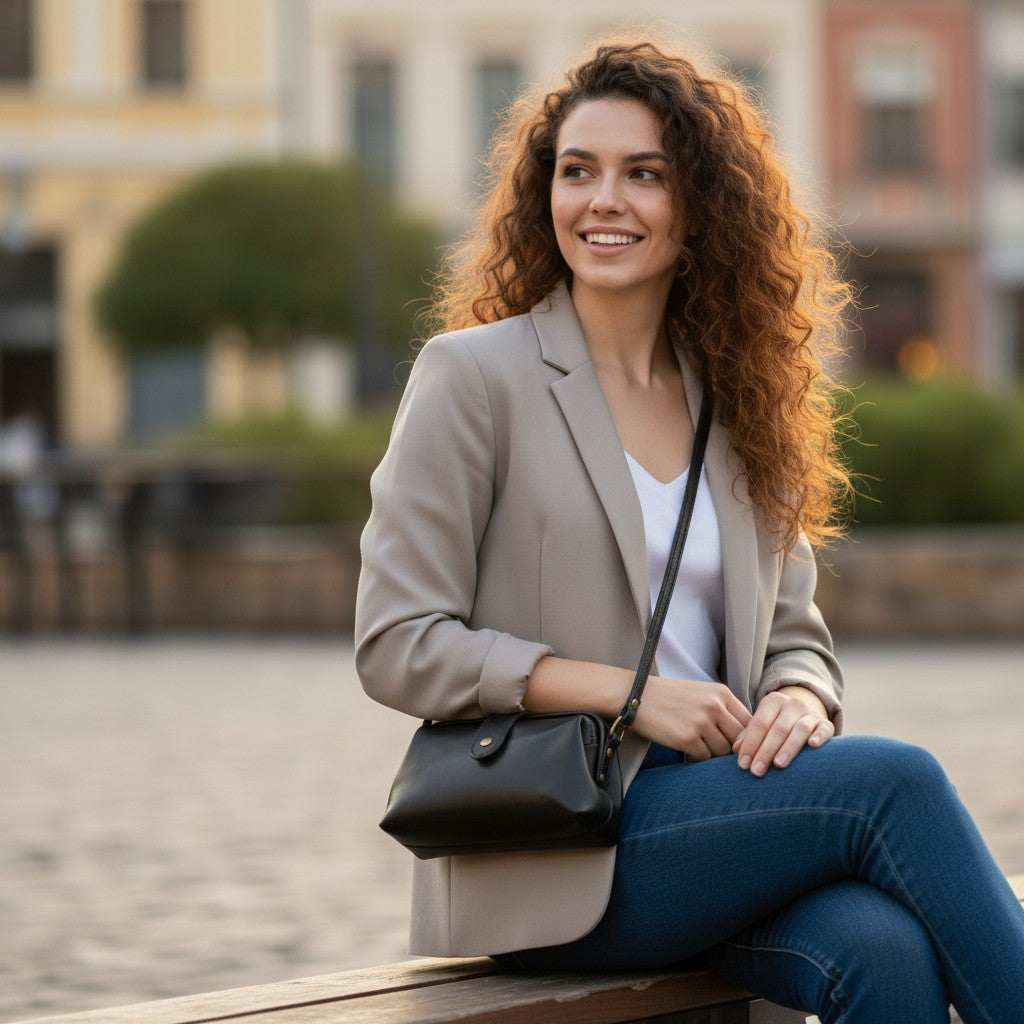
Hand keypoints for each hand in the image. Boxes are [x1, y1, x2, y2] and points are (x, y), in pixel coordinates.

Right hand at [633, 677, 752, 760]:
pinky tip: (686, 748)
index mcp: (721, 693)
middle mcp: (715, 706)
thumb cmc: (669, 697)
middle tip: (717, 750)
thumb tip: (746, 738)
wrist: (634, 695)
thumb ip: (724, 710)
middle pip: (739, 739)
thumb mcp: (701, 693)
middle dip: (731, 749)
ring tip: (698, 745)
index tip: (737, 744)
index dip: (746, 737)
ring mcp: (701, 722)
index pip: (749, 722)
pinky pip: (703, 757)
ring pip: (722, 751)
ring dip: (712, 753)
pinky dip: (696, 757)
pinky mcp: (686, 738)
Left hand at [732, 685, 834, 776]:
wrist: (805, 717)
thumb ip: (748, 736)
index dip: (750, 744)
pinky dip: (819, 736)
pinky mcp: (826, 724)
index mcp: (772, 701)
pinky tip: (813, 746)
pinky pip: (824, 729)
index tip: (743, 764)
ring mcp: (811, 713)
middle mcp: (792, 704)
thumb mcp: (762, 726)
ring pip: (799, 729)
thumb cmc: (776, 726)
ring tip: (778, 764)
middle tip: (756, 771)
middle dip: (765, 751)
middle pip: (777, 729)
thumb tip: (736, 749)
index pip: (759, 724)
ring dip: (788, 747)